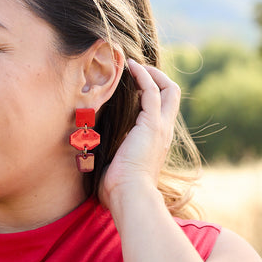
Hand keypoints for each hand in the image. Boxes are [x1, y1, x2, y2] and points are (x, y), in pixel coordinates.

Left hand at [98, 59, 180, 209]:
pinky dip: (143, 76)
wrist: (129, 196)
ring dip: (151, 73)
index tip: (133, 84)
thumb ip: (110, 152)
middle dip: (157, 78)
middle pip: (172, 95)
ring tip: (133, 64)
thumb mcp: (115, 164)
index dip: (151, 92)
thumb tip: (89, 149)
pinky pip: (152, 91)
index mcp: (157, 141)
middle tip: (137, 70)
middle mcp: (164, 132)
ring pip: (168, 89)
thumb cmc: (118, 189)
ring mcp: (161, 127)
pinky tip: (130, 67)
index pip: (163, 109)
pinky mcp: (152, 124)